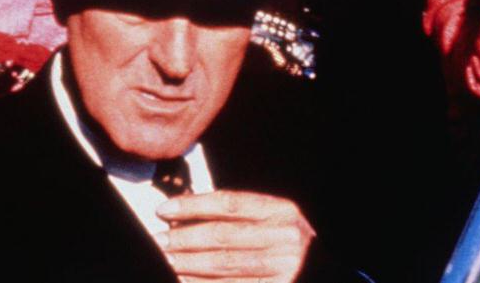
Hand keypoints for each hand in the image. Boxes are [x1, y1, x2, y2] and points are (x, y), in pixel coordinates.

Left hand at [155, 190, 314, 282]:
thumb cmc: (287, 244)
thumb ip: (238, 216)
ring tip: (166, 260)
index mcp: (282, 211)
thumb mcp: (273, 220)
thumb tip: (185, 215)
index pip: (228, 204)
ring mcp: (286, 267)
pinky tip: (185, 279)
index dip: (192, 205)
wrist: (320, 271)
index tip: (163, 210)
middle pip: (222, 235)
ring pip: (224, 263)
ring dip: (189, 263)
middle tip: (158, 240)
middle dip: (184, 238)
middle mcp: (285, 237)